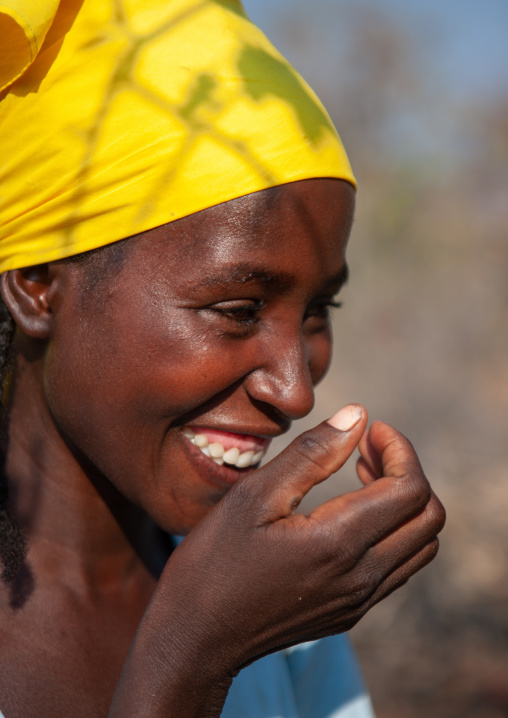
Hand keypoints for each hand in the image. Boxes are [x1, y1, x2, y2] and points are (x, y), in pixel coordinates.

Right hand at [110, 405, 444, 716]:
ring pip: (421, 545)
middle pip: (429, 517)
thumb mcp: (254, 496)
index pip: (410, 489)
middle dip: (408, 471)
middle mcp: (361, 577)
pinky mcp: (351, 613)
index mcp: (338, 543)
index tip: (371, 429)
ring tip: (361, 475)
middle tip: (366, 448)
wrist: (196, 638)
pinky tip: (353, 514)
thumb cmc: (214, 561)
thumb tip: (357, 416)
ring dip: (404, 502)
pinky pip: (399, 568)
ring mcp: (360, 601)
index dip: (400, 449)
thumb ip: (311, 454)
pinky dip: (393, 531)